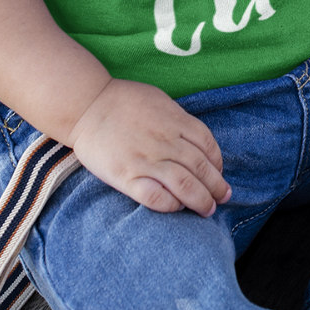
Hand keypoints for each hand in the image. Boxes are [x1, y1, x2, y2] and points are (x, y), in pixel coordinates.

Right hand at [67, 78, 232, 215]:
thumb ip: (178, 119)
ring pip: (185, 185)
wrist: (87, 105)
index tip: (218, 173)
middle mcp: (166, 142)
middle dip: (216, 186)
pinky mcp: (127, 176)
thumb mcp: (159, 100)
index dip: (217, 163)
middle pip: (201, 168)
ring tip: (207, 209)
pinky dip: (171, 205)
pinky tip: (176, 207)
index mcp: (176, 121)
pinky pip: (156, 197)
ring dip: (201, 200)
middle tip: (222, 197)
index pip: (208, 145)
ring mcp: (147, 160)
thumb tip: (195, 138)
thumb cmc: (122, 100)